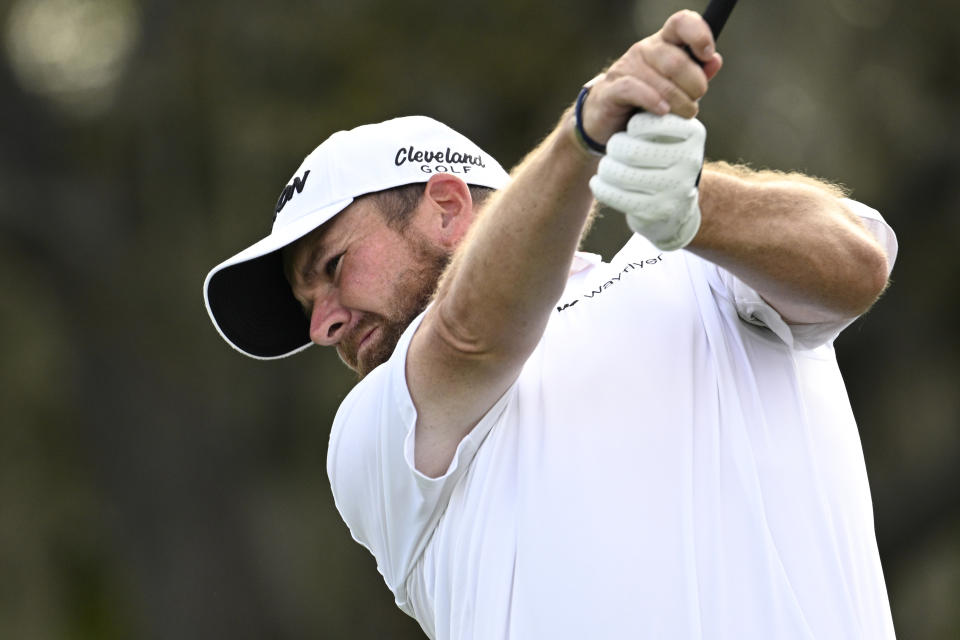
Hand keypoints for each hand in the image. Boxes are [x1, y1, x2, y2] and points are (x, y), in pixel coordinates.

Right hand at [579, 10, 721, 145]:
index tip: (707, 55)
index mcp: (662, 44)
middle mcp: (643, 50)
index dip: (698, 35)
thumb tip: (714, 61)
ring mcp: (625, 68)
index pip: (681, 23)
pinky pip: (635, 90)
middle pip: (677, 60)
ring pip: (660, 79)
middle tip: (693, 104)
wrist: (605, 123)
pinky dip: (652, 101)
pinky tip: (662, 112)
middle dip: (693, 86)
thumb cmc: (644, 104)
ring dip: (679, 102)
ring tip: (682, 115)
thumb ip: (695, 75)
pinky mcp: (610, 90)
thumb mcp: (675, 88)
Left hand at [589, 112, 704, 250]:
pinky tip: (598, 182)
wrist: (675, 206)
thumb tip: (631, 84)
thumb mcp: (668, 130)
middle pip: (629, 150)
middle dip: (615, 147)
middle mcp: (689, 161)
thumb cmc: (664, 155)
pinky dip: (601, 187)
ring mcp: (675, 189)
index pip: (645, 123)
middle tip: (615, 147)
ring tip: (607, 165)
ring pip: (619, 173)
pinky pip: (615, 196)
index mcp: (694, 132)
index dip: (632, 126)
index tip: (633, 129)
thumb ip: (654, 107)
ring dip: (606, 167)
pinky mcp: (657, 211)